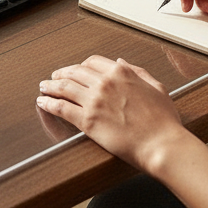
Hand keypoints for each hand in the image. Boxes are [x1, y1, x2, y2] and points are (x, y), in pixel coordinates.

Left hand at [36, 55, 186, 174]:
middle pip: (74, 72)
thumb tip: (121, 62)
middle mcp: (105, 83)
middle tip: (54, 77)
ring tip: (43, 87)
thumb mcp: (156, 88)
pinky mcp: (87, 120)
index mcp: (121, 73)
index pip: (92, 62)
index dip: (80, 66)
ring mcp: (94, 101)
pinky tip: (43, 102)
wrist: (162, 145)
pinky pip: (61, 107)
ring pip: (64, 87)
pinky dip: (49, 103)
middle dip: (61, 73)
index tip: (75, 70)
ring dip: (50, 86)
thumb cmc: (164, 122)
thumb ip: (138, 72)